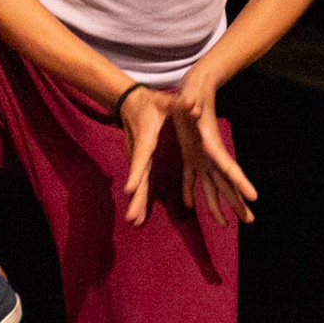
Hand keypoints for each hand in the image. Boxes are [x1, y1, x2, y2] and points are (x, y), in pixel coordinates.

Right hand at [118, 85, 176, 226]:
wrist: (131, 103)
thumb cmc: (152, 103)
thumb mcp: (166, 101)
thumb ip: (180, 103)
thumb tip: (193, 105)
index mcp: (146, 139)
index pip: (141, 157)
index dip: (136, 173)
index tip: (131, 190)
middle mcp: (140, 152)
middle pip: (138, 178)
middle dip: (136, 198)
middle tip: (132, 217)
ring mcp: (139, 159)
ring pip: (139, 184)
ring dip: (138, 203)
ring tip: (135, 221)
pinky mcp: (142, 164)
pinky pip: (142, 184)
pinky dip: (141, 199)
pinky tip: (140, 216)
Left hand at [168, 71, 256, 224]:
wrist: (194, 88)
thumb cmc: (193, 93)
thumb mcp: (191, 98)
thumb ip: (191, 104)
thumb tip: (193, 107)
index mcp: (211, 145)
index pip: (229, 167)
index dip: (241, 182)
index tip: (254, 197)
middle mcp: (210, 154)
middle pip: (226, 183)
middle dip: (237, 202)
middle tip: (250, 221)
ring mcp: (201, 156)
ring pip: (211, 186)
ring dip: (216, 204)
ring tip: (225, 224)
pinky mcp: (190, 154)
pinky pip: (191, 177)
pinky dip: (190, 191)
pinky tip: (189, 205)